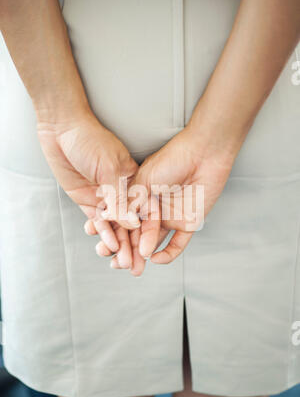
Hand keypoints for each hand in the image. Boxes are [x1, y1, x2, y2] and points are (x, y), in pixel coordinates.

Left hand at [37, 109, 139, 258]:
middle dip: (134, 246)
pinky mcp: (89, 200)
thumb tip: (133, 224)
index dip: (147, 232)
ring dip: (120, 245)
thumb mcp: (109, 168)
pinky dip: (104, 234)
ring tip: (123, 263)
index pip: (145, 210)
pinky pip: (99, 221)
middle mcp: (122, 191)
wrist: (62, 129)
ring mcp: (105, 197)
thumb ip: (120, 199)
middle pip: (131, 223)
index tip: (149, 251)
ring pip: (115, 226)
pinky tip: (109, 246)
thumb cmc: (90, 140)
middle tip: (136, 266)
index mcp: (135, 180)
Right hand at [98, 118, 243, 265]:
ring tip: (132, 266)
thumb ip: (130, 202)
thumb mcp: (144, 180)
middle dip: (126, 250)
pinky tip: (156, 259)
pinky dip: (168, 254)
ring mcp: (171, 218)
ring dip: (143, 255)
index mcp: (141, 198)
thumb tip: (112, 220)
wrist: (203, 153)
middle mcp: (154, 210)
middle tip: (116, 263)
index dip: (114, 234)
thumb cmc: (173, 159)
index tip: (103, 245)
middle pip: (137, 235)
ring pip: (154, 242)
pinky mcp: (189, 224)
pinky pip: (177, 244)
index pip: (125, 220)